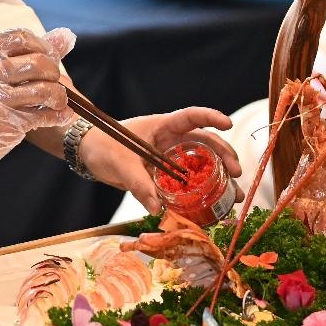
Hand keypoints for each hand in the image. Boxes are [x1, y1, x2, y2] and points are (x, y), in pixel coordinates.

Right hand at [0, 28, 75, 179]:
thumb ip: (22, 53)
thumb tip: (66, 37)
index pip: (22, 38)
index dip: (42, 45)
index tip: (47, 56)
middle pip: (38, 63)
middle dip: (53, 71)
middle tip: (53, 79)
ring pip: (45, 90)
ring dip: (59, 95)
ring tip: (57, 99)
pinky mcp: (8, 125)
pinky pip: (44, 116)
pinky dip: (59, 115)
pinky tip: (62, 114)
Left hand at [78, 107, 240, 213]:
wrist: (88, 152)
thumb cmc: (102, 146)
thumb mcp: (119, 163)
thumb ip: (138, 184)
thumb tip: (158, 208)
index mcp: (162, 126)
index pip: (191, 117)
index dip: (211, 117)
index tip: (228, 124)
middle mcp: (171, 139)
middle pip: (205, 143)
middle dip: (225, 156)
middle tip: (237, 174)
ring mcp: (170, 156)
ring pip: (201, 164)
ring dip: (219, 179)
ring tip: (234, 197)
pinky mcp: (165, 173)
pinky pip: (187, 182)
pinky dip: (200, 192)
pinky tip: (213, 207)